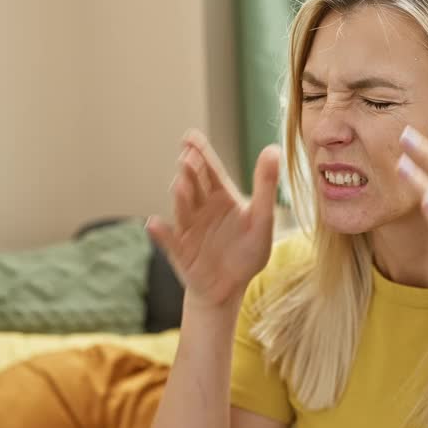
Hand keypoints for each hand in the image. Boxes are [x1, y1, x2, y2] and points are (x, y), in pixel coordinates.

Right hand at [146, 130, 280, 309]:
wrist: (230, 289)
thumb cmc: (247, 253)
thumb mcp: (263, 219)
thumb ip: (265, 185)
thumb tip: (273, 149)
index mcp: (221, 196)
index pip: (210, 171)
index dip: (201, 153)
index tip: (191, 137)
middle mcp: (201, 207)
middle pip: (195, 185)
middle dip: (190, 172)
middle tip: (188, 158)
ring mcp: (188, 228)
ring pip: (182, 209)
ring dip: (180, 198)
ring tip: (180, 185)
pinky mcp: (180, 250)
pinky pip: (169, 241)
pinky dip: (161, 233)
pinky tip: (155, 223)